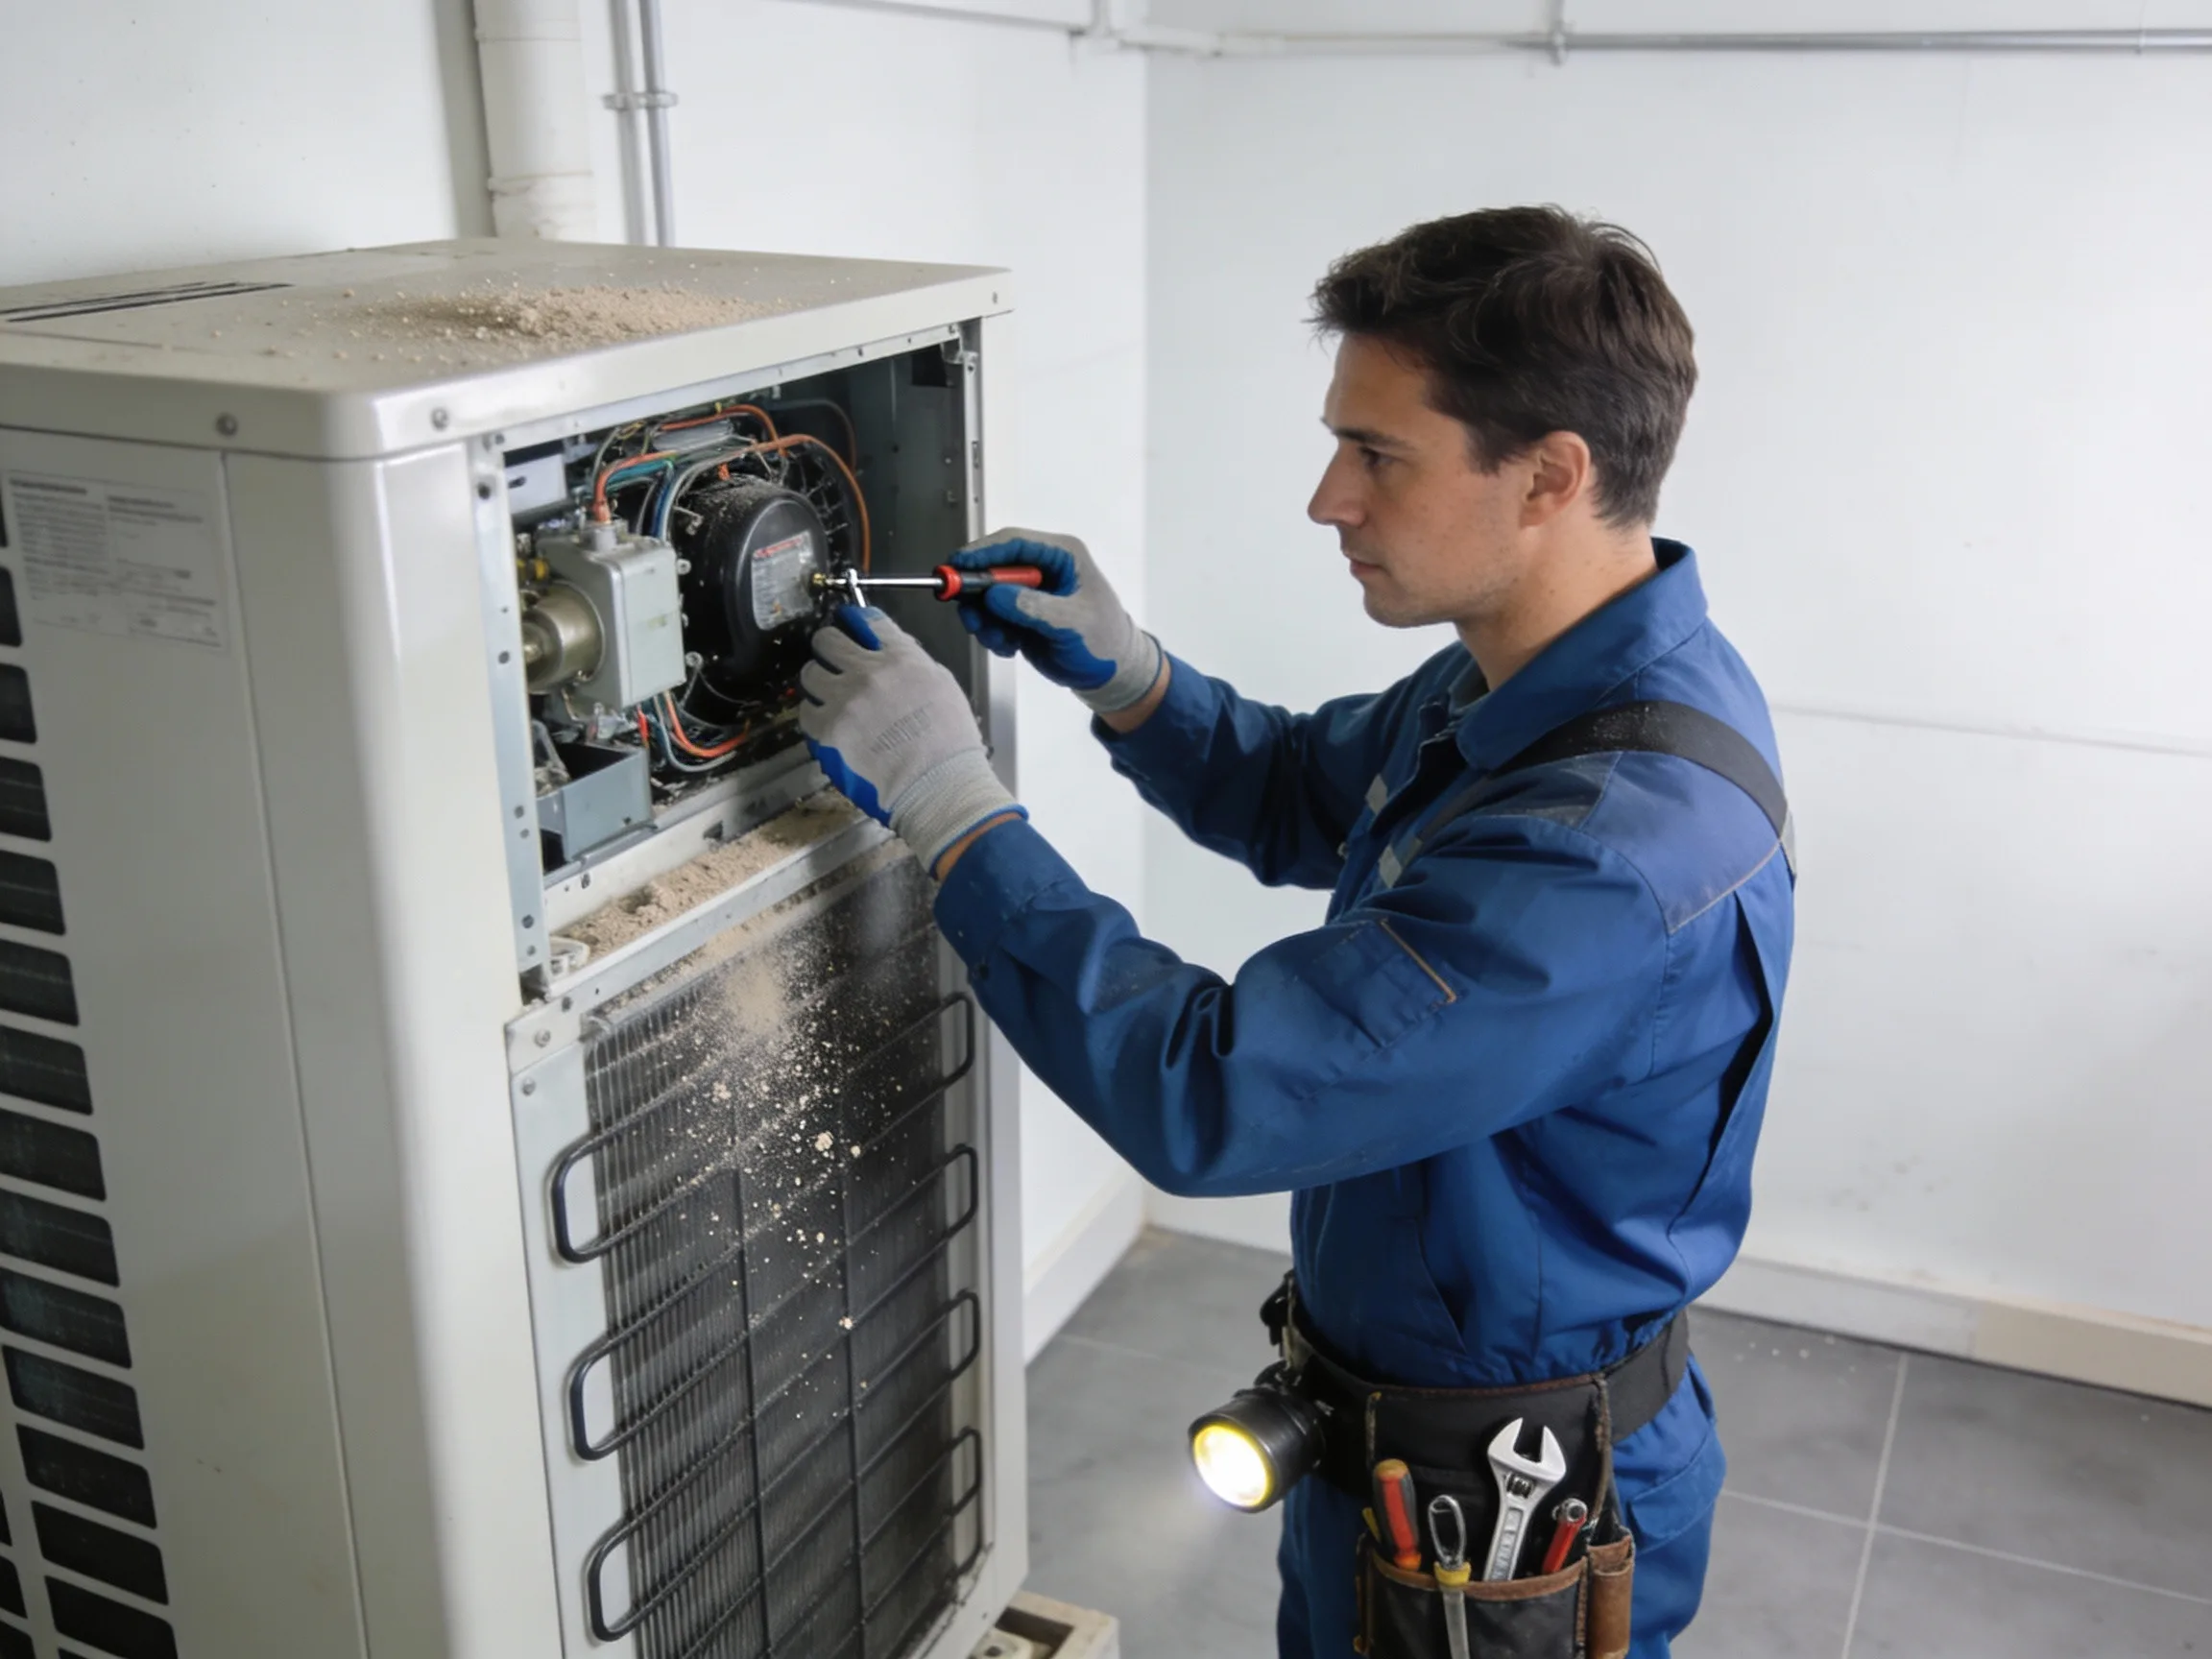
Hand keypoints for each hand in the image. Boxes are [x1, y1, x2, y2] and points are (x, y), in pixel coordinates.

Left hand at [798, 606, 1025, 869]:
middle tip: (832, 659)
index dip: (854, 620)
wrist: (938, 788)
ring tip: (831, 697)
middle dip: (828, 647)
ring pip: (810, 673)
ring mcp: (845, 702)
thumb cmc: (949, 745)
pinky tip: (831, 724)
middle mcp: (869, 674)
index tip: (850, 625)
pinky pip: (806, 712)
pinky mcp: (828, 732)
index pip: (867, 620)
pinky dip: (816, 716)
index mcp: (902, 659)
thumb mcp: (943, 686)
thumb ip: (913, 662)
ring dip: (819, 682)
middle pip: (827, 640)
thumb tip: (888, 651)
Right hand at [949, 529, 1162, 714]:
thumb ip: (1033, 607)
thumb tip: (994, 594)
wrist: (1112, 674)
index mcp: (1061, 555)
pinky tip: (1009, 647)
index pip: (1013, 543)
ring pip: (985, 595)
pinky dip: (992, 633)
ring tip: (999, 641)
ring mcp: (1028, 592)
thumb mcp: (1072, 623)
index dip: (981, 553)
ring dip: (983, 619)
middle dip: (977, 594)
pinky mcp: (1019, 614)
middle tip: (973, 619)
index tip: (956, 568)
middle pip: (991, 567)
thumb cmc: (1103, 643)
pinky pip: (990, 617)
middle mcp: (1041, 568)